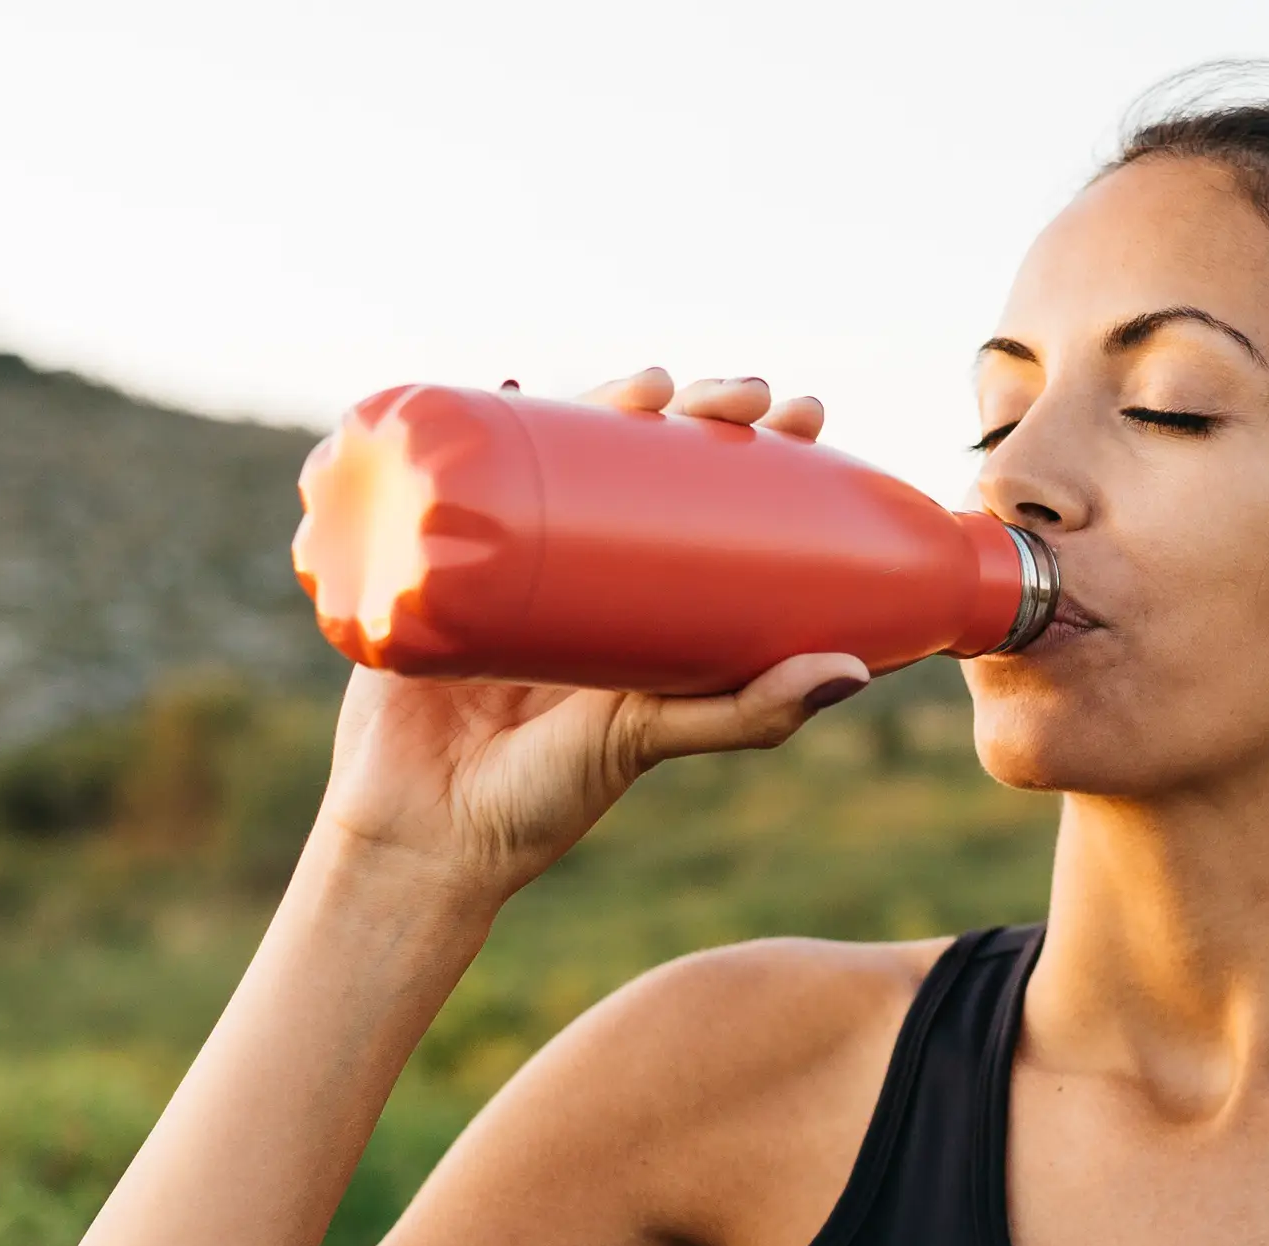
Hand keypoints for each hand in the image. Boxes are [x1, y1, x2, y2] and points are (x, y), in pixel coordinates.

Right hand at [313, 368, 866, 903]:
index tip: (803, 415)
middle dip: (695, 409)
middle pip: (638, 458)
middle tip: (742, 396)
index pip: (707, 502)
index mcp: (637, 603)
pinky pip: (456, 478)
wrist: (416, 838)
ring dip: (606, 398)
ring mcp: (504, 557)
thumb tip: (853, 672)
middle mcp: (577, 569)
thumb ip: (743, 714)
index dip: (754, 449)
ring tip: (650, 385)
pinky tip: (509, 385)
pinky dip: (477, 420)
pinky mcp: (430, 558)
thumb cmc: (538, 803)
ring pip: (559, 452)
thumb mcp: (649, 740)